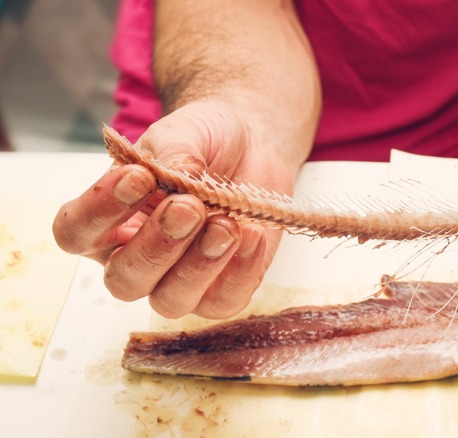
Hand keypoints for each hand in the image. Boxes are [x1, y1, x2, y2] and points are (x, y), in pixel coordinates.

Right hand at [53, 101, 295, 317]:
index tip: (137, 177)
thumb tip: (179, 177)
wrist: (252, 146)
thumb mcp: (183, 135)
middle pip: (124, 280)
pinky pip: (224, 301)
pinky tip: (252, 236)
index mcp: (106, 222)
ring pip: (171, 300)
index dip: (100, 211)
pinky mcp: (222, 291)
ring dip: (199, 263)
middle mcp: (135, 260)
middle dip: (157, 245)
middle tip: (188, 207)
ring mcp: (178, 283)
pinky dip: (241, 272)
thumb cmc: (203, 144)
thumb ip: (173, 154)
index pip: (76, 233)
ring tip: (225, 224)